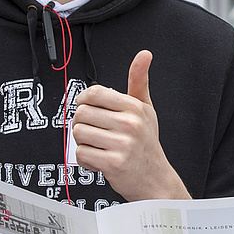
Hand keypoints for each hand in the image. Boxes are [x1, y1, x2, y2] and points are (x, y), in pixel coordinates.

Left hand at [72, 50, 190, 201]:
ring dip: (84, 142)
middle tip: (96, 132)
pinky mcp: (113, 163)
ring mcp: (122, 144)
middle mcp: (130, 124)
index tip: (87, 108)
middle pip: (81, 113)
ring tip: (100, 146)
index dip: (84, 100)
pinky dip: (86, 159)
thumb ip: (139, 81)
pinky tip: (100, 160)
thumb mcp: (146, 109)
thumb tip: (144, 55)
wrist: (155, 178)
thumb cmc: (146, 143)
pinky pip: (81, 153)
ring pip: (78, 133)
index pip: (95, 93)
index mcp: (135, 107)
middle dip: (83, 124)